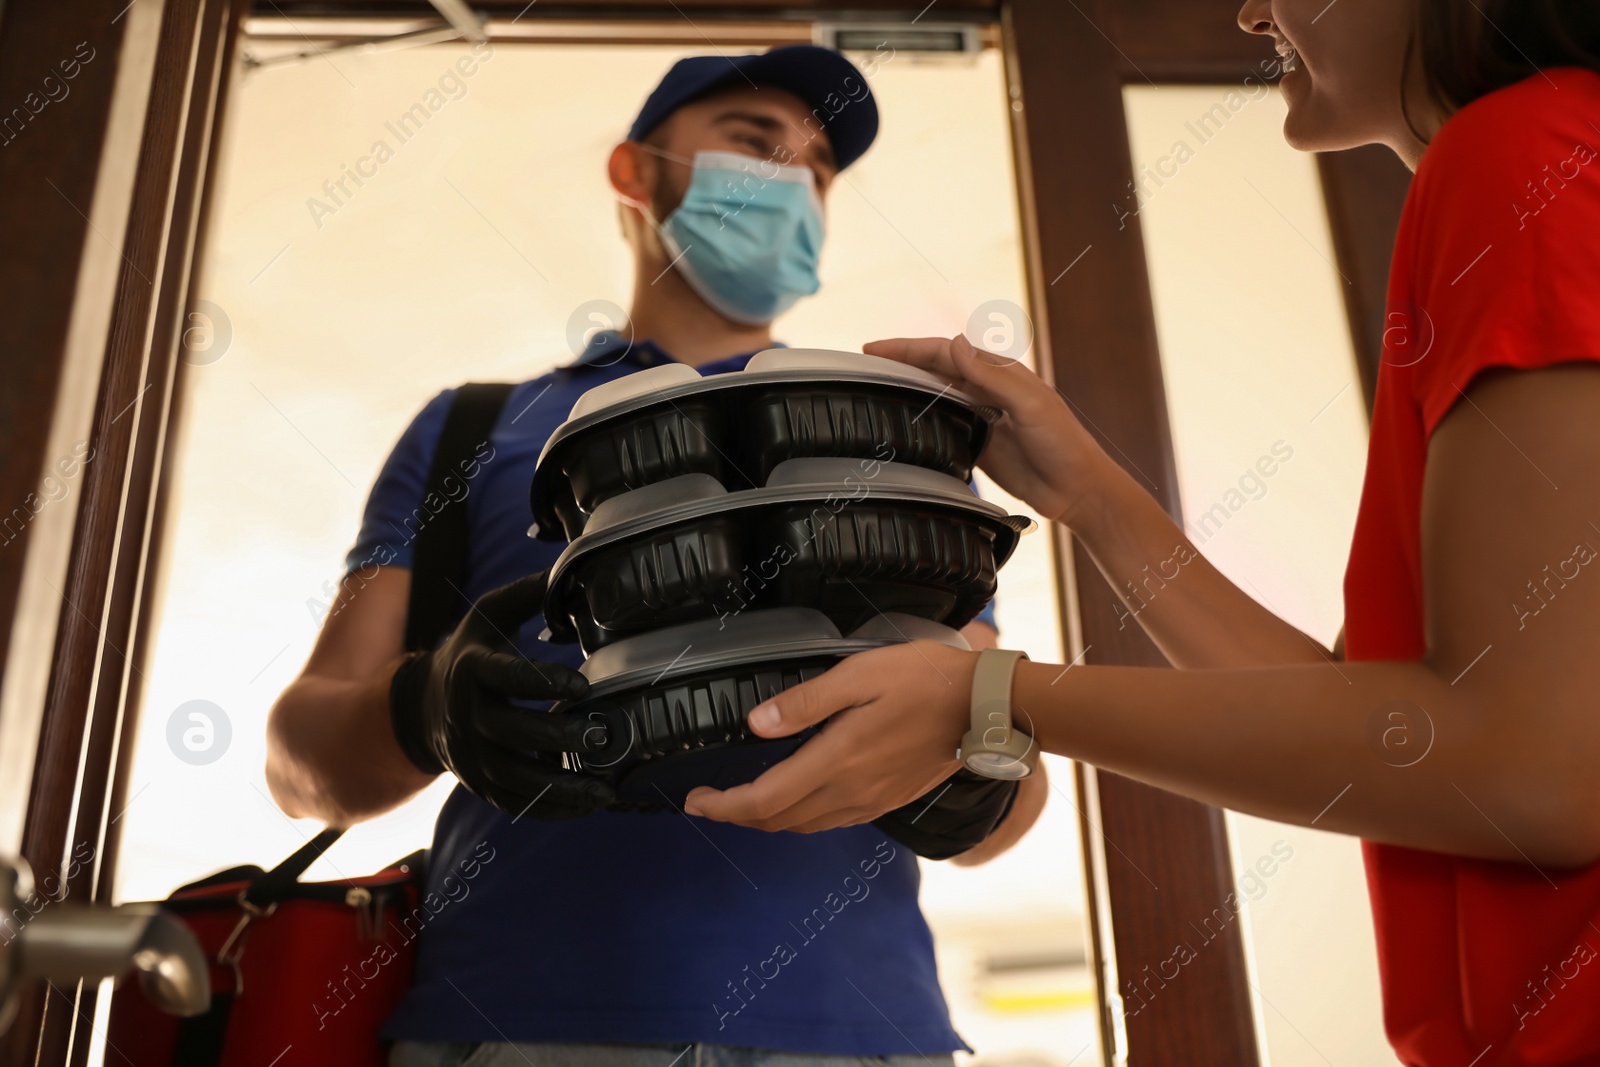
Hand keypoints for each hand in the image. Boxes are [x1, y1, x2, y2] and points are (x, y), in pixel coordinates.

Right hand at [388, 571, 615, 818]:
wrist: (424, 706)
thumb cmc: (471, 652)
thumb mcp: (489, 615)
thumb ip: (528, 594)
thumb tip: (571, 567)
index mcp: (473, 669)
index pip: (507, 677)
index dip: (543, 681)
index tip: (582, 686)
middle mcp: (469, 716)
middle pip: (514, 733)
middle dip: (560, 737)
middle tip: (603, 736)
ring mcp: (473, 755)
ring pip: (517, 778)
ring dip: (563, 785)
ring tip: (606, 788)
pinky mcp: (480, 784)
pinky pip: (516, 803)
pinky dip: (553, 809)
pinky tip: (588, 804)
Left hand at [682, 641, 977, 831]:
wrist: (985, 707)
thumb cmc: (927, 681)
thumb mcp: (859, 675)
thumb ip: (806, 702)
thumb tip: (756, 725)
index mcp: (838, 761)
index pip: (764, 801)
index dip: (723, 807)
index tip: (696, 800)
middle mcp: (851, 792)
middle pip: (778, 821)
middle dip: (736, 815)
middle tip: (708, 801)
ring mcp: (871, 802)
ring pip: (804, 825)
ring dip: (767, 818)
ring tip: (742, 801)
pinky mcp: (886, 800)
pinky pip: (831, 821)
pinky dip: (800, 816)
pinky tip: (796, 797)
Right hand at [863, 334, 1121, 527]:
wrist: (1077, 489)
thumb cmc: (1063, 443)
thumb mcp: (1029, 404)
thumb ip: (992, 376)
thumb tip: (956, 344)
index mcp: (999, 372)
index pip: (945, 353)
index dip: (908, 349)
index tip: (874, 349)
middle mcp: (987, 390)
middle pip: (935, 369)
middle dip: (901, 362)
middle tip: (864, 362)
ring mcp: (981, 416)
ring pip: (935, 394)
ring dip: (907, 386)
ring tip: (874, 384)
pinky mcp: (978, 443)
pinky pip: (943, 425)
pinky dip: (921, 417)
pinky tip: (901, 419)